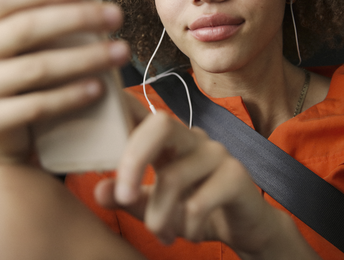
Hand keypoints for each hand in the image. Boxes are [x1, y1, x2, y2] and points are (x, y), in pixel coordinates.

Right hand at [0, 0, 131, 166]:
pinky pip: (34, 107)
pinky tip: (99, 87)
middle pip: (24, 31)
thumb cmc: (16, 69)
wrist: (5, 129)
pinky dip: (70, 96)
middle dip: (76, 20)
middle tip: (116, 16)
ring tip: (120, 52)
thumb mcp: (8, 30)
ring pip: (34, 70)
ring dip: (84, 59)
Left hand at [93, 110, 317, 259]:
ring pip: (174, 176)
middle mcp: (193, 138)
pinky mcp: (237, 176)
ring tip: (160, 234)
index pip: (142, 112)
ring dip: (159, 215)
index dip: (119, 110)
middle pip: (160, 124)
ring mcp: (217, 154)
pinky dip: (186, 226)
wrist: (247, 229)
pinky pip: (199, 202)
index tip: (97, 131)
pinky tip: (189, 234)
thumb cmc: (197, 210)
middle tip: (123, 197)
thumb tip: (99, 191)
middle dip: (133, 161)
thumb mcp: (155, 207)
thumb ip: (127, 198)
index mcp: (169, 140)